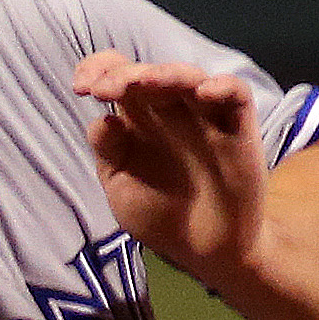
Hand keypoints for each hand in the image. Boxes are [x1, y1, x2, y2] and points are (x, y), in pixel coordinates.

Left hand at [71, 51, 267, 275]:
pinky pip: (235, 94)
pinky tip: (204, 92)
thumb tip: (100, 119)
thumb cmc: (161, 215)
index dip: (98, 69)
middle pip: (149, 73)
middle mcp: (169, 109)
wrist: (205, 250)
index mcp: (137, 118)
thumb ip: (110, 153)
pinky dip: (223, 86)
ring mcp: (204, 115)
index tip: (80, 87)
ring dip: (165, 73)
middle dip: (124, 75)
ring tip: (145, 82)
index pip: (117, 76)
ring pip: (188, 77)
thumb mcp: (122, 188)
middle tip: (104, 90)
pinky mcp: (238, 127)